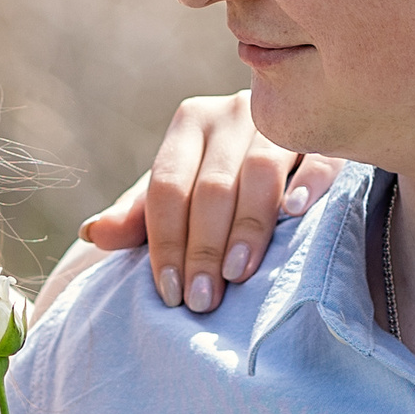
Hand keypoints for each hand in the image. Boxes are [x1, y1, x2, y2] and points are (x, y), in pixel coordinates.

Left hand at [74, 91, 340, 315]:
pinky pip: (317, 156)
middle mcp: (231, 113)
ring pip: (258, 173)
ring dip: (247, 227)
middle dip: (203, 248)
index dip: (166, 241)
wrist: (288, 153)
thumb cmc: (222, 184)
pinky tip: (296, 213)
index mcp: (189, 123)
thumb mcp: (178, 198)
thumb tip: (91, 234)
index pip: (167, 186)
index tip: (169, 293)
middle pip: (210, 186)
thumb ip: (137, 218)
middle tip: (201, 299)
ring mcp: (278, 121)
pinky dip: (308, 183)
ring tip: (237, 274)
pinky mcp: (323, 133)